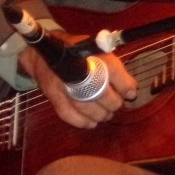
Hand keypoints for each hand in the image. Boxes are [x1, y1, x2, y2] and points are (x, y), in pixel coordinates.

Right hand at [18, 33, 136, 128]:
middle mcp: (76, 68)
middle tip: (117, 105)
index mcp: (90, 53)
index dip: (125, 85)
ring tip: (106, 114)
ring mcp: (63, 83)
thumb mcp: (97, 52)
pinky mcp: (53, 95)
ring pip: (86, 106)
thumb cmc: (76, 53)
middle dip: (113, 102)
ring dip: (100, 114)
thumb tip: (131, 91)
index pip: (113, 70)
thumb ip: (115, 70)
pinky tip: (91, 122)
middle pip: (100, 92)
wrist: (43, 53)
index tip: (131, 93)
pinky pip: (68, 114)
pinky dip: (82, 121)